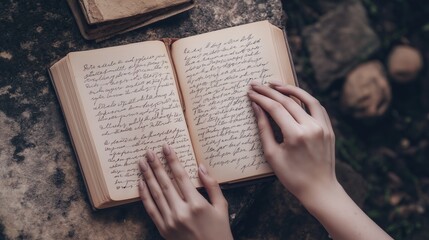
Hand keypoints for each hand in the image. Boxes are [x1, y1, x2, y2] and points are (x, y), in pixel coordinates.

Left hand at [138, 144, 232, 239]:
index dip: (172, 160)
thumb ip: (212, 186)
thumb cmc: (219, 232)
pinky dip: (144, 195)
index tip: (166, 147)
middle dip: (156, 165)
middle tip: (148, 152)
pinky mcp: (163, 229)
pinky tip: (140, 183)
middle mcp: (181, 211)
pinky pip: (151, 209)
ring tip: (142, 163)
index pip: (181, 176)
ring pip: (156, 194)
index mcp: (197, 204)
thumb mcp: (222, 207)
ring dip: (147, 176)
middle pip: (165, 182)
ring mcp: (170, 221)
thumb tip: (201, 167)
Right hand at [248, 82, 391, 239]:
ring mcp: (323, 127)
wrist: (319, 189)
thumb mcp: (272, 154)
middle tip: (256, 84)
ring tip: (275, 84)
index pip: (275, 108)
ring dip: (290, 89)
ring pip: (306, 99)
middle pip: (288, 101)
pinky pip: (317, 107)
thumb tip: (256, 107)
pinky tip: (294, 95)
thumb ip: (264, 128)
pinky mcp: (328, 129)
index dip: (261, 98)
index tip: (250, 92)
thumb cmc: (292, 176)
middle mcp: (311, 127)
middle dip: (269, 91)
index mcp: (296, 135)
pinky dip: (305, 98)